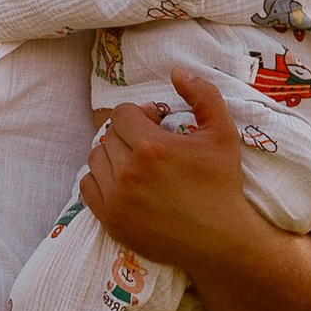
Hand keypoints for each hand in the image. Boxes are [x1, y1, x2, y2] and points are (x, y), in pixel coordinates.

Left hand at [82, 72, 310, 310]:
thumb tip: (176, 71)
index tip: (157, 123)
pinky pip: (87, 186)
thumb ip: (202, 94)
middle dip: (128, 133)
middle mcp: (128, 172)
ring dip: (112, 154)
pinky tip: (122, 181)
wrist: (221, 239)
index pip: (122, 114)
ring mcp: (116, 199)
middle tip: (150, 144)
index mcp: (152, 147)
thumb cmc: (223, 184)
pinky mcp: (111, 220)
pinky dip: (99, 178)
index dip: (139, 114)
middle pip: (108, 135)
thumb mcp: (223, 132)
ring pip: (96, 159)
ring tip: (136, 162)